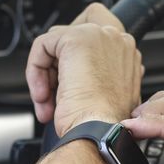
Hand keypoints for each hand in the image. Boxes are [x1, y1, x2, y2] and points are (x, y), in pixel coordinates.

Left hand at [26, 3, 142, 136]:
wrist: (100, 133)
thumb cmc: (104, 126)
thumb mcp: (107, 99)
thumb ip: (101, 79)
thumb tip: (79, 77)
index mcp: (128, 55)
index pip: (99, 35)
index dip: (77, 53)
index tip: (67, 78)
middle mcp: (119, 41)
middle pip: (75, 30)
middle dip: (59, 59)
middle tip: (55, 88)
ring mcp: (100, 36)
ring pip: (56, 42)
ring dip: (45, 73)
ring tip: (48, 100)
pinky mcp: (77, 38)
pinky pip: (42, 45)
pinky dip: (35, 70)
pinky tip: (43, 95)